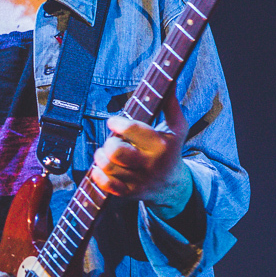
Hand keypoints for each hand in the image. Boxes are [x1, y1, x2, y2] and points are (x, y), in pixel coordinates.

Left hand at [89, 88, 193, 218]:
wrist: (172, 185)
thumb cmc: (170, 150)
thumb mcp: (177, 128)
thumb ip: (171, 105)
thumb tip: (170, 83)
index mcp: (161, 145)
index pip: (132, 130)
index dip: (117, 122)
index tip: (113, 121)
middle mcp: (150, 164)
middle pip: (116, 151)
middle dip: (109, 142)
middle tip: (112, 140)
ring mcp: (139, 180)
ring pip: (108, 167)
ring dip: (101, 156)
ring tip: (106, 152)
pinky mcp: (129, 192)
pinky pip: (107, 185)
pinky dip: (98, 174)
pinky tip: (101, 167)